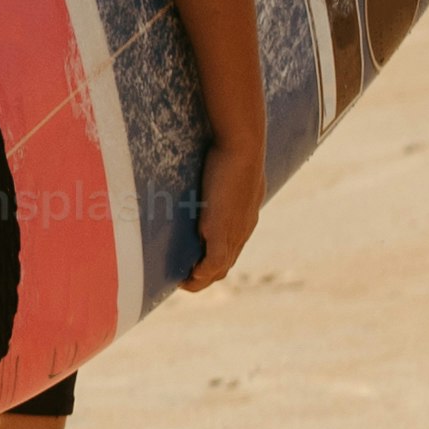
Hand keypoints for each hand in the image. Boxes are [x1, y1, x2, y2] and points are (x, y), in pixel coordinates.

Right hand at [181, 141, 259, 291]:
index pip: (232, 249)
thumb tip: (216, 163)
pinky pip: (211, 265)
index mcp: (246, 219)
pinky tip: (187, 275)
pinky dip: (200, 274)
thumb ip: (227, 176)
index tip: (196, 260)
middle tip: (184, 276)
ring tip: (181, 280)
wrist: (243, 148)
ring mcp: (233, 234)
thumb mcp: (236, 168)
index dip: (214, 260)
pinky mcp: (221, 232)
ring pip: (219, 270)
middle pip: (225, 266)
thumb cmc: (237, 150)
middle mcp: (242, 231)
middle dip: (205, 275)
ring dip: (200, 279)